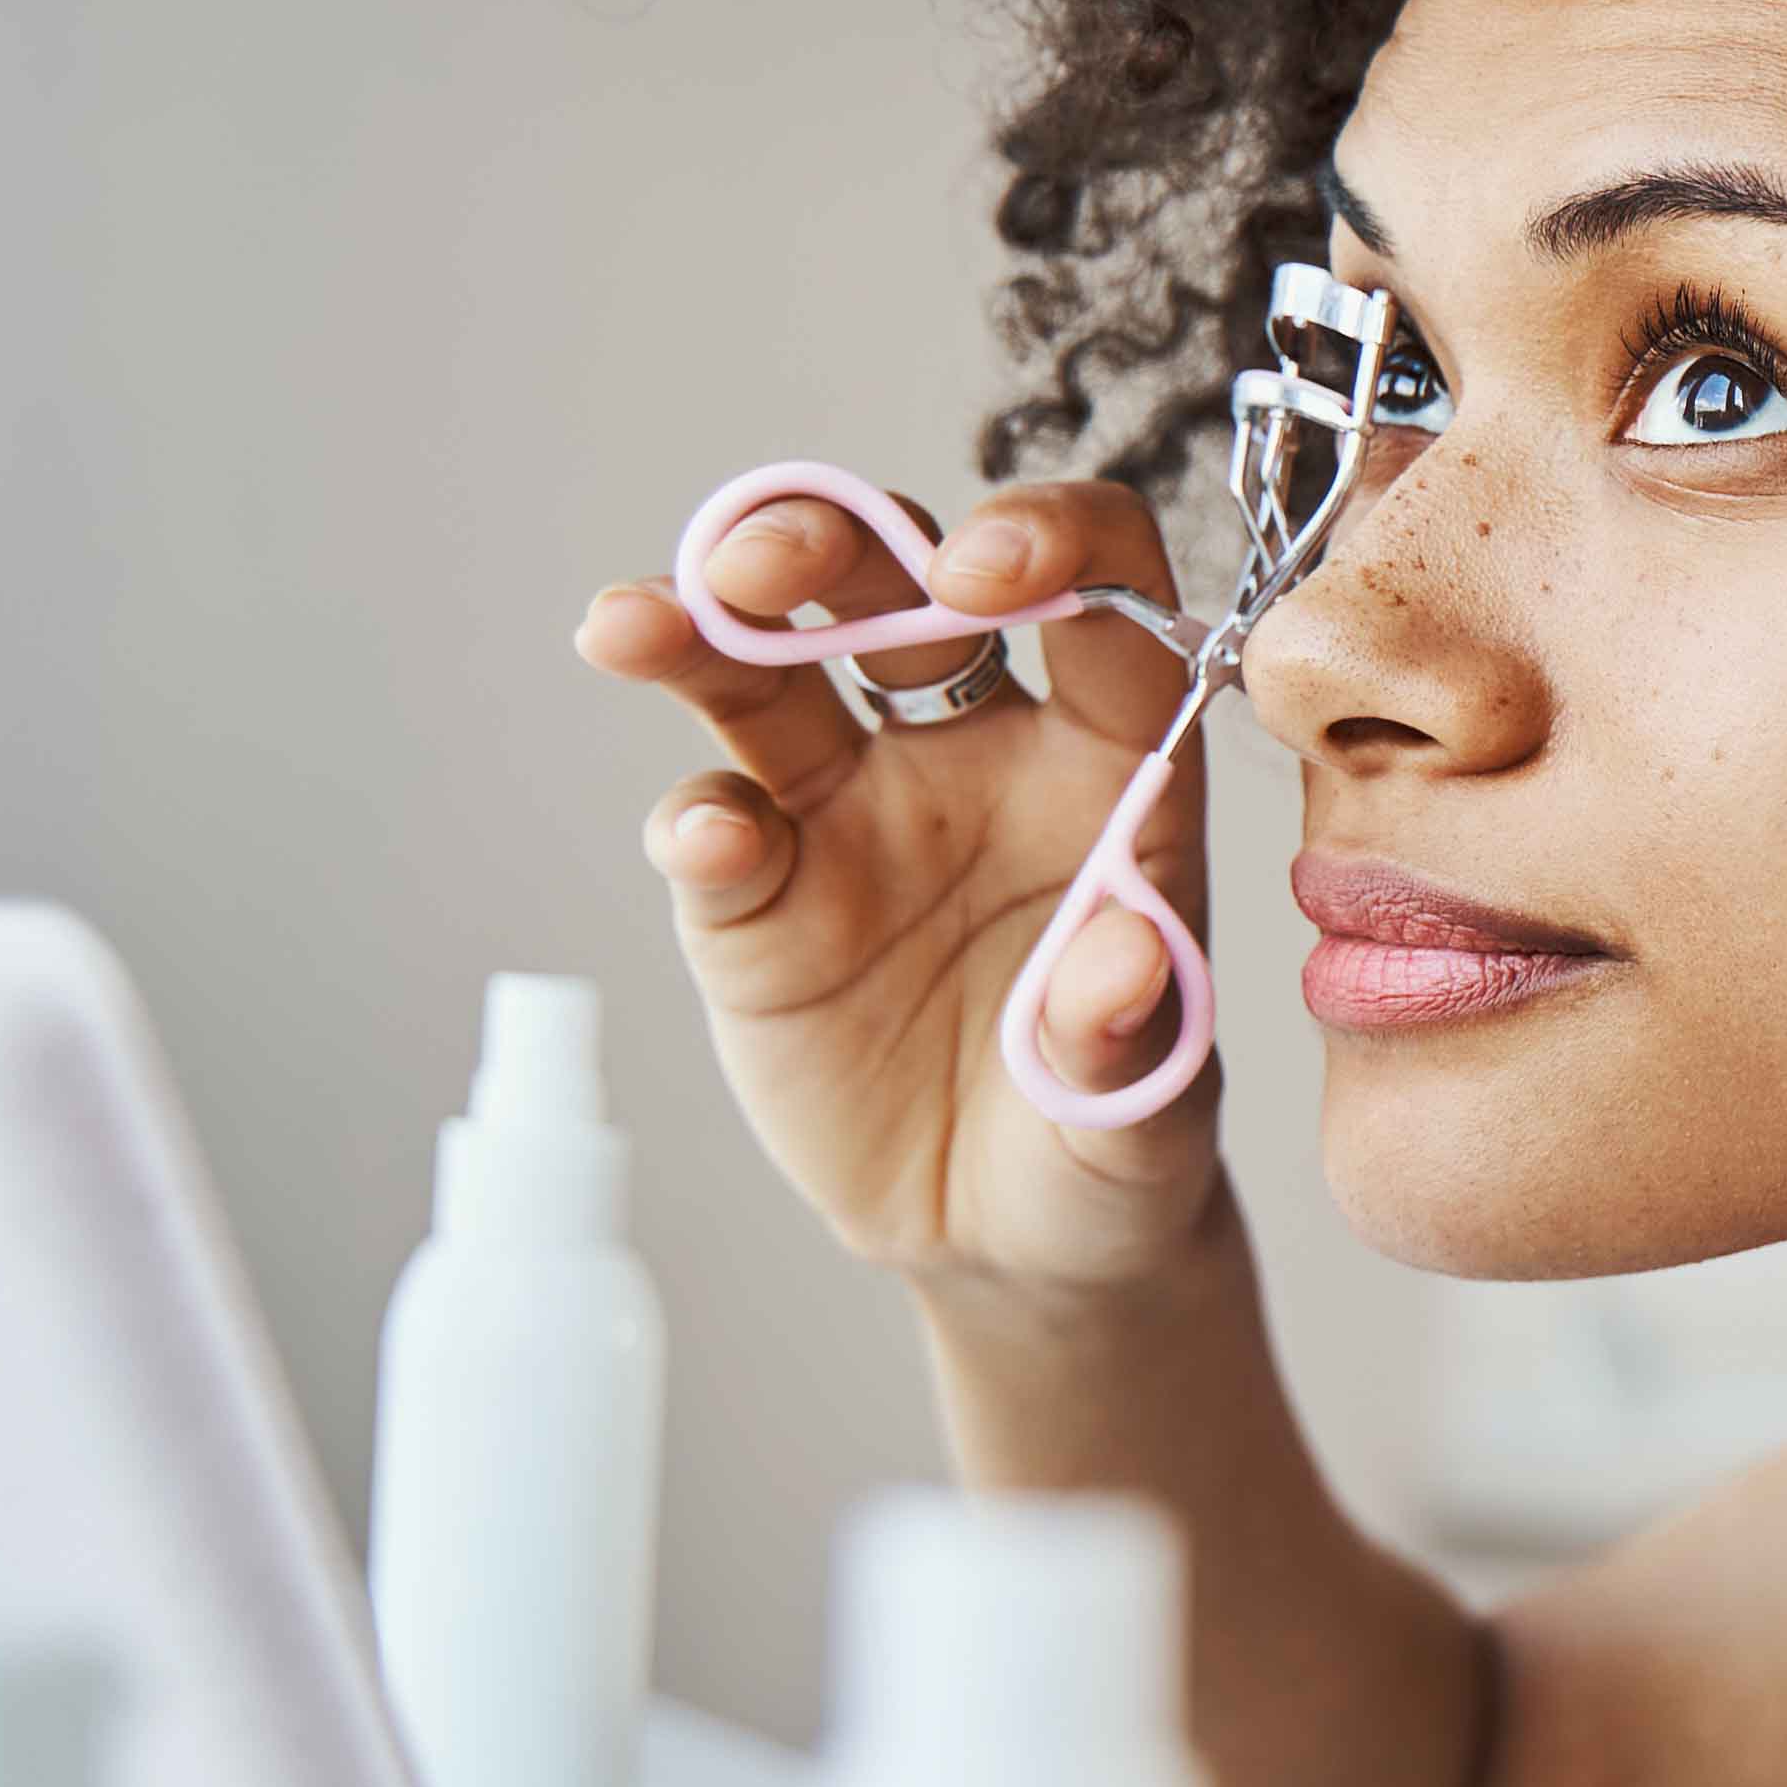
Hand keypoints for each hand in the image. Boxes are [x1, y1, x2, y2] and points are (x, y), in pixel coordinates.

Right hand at [573, 474, 1228, 1295]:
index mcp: (1107, 763)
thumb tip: (1126, 958)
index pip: (1099, 600)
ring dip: (703, 631)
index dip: (1049, 550)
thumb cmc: (1110, 1137)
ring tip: (637, 625)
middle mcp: (973, 756)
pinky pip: (714, 830)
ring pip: (771, 674)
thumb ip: (1134, 1036)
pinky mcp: (756, 899)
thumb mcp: (1149, 1109)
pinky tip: (709, 837)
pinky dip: (698, 822)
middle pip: (901, 593)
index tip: (994, 575)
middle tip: (774, 562)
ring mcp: (851, 814)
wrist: (1010, 1239)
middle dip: (836, 547)